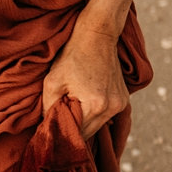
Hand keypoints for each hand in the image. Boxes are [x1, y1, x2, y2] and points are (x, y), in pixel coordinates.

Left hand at [41, 22, 127, 138]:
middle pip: (89, 133)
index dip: (62, 136)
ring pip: (98, 125)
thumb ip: (48, 109)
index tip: (50, 134)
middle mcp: (113, 108)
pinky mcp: (124, 98)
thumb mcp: (52, 82)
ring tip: (71, 109)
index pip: (77, 135)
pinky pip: (106, 115)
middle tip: (57, 123)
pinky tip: (83, 103)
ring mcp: (121, 103)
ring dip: (84, 122)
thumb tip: (47, 128)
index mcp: (96, 105)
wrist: (97, 35)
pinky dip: (93, 114)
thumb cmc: (72, 56)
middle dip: (73, 130)